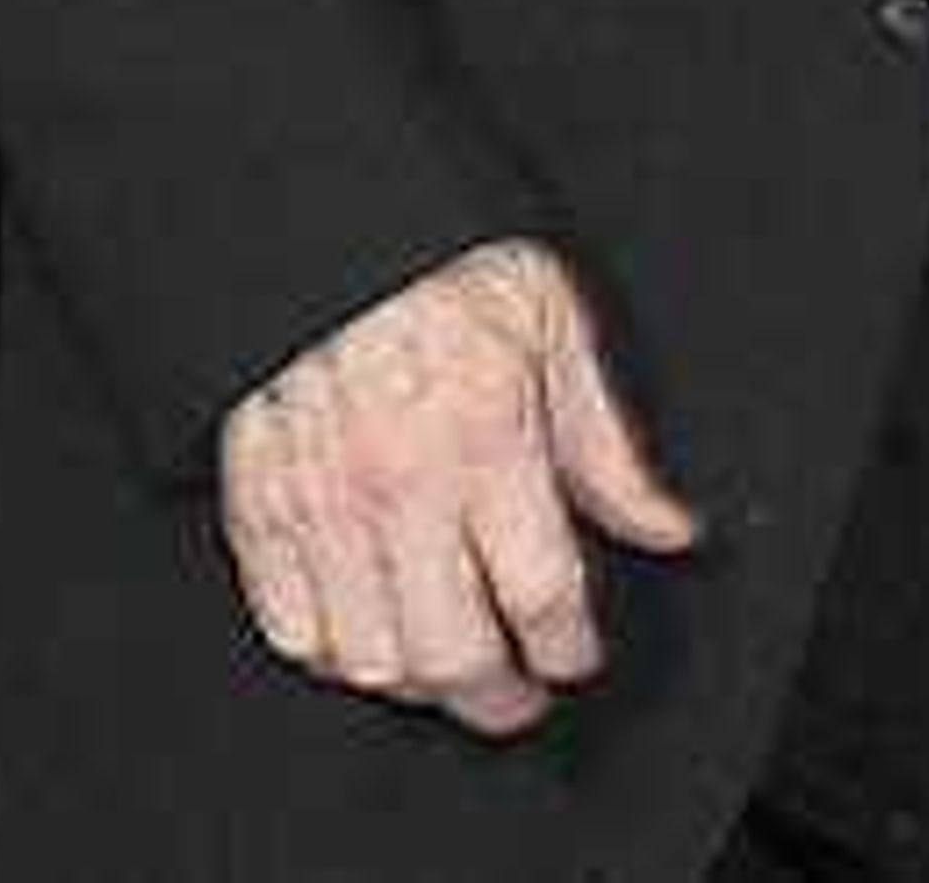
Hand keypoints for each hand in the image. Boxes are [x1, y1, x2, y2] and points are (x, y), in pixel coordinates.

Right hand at [217, 236, 698, 736]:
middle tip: (523, 695)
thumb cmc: (448, 269)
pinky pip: (291, 632)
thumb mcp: (558, 328)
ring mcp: (323, 509)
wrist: (330, 228)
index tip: (579, 655)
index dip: (571, 647)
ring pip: (370, 660)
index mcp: (489, 439)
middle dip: (500, 699)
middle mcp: (402, 489)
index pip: (543, 593)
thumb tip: (669, 528)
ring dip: (421, 687)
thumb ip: (610, 448)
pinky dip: (335, 659)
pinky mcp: (259, 512)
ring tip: (456, 673)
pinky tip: (374, 644)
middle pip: (454, 654)